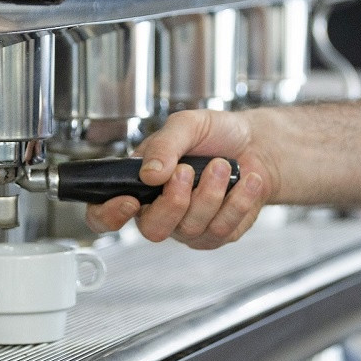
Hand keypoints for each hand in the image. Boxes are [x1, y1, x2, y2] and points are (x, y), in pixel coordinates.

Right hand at [85, 109, 275, 248]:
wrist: (256, 143)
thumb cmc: (216, 134)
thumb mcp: (186, 125)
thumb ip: (164, 145)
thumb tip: (149, 173)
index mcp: (139, 184)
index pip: (104, 214)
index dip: (108, 215)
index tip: (129, 201)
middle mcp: (159, 210)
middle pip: (152, 229)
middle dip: (174, 201)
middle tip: (188, 170)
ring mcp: (188, 227)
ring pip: (191, 228)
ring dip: (211, 193)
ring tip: (223, 166)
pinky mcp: (218, 234)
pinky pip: (223, 229)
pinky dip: (238, 201)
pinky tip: (246, 181)